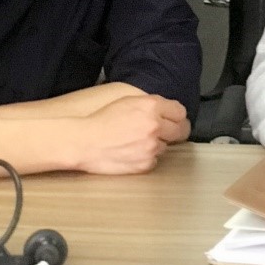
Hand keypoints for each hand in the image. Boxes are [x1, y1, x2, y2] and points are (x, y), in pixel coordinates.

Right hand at [74, 95, 189, 173]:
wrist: (83, 142)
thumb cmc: (101, 121)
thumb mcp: (129, 101)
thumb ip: (152, 105)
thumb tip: (168, 111)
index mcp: (152, 107)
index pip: (181, 112)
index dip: (176, 116)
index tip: (174, 119)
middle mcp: (155, 126)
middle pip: (181, 130)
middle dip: (175, 131)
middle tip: (167, 133)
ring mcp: (151, 146)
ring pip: (167, 146)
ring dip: (158, 144)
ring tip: (139, 143)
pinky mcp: (145, 163)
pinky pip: (155, 160)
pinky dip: (148, 158)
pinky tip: (134, 153)